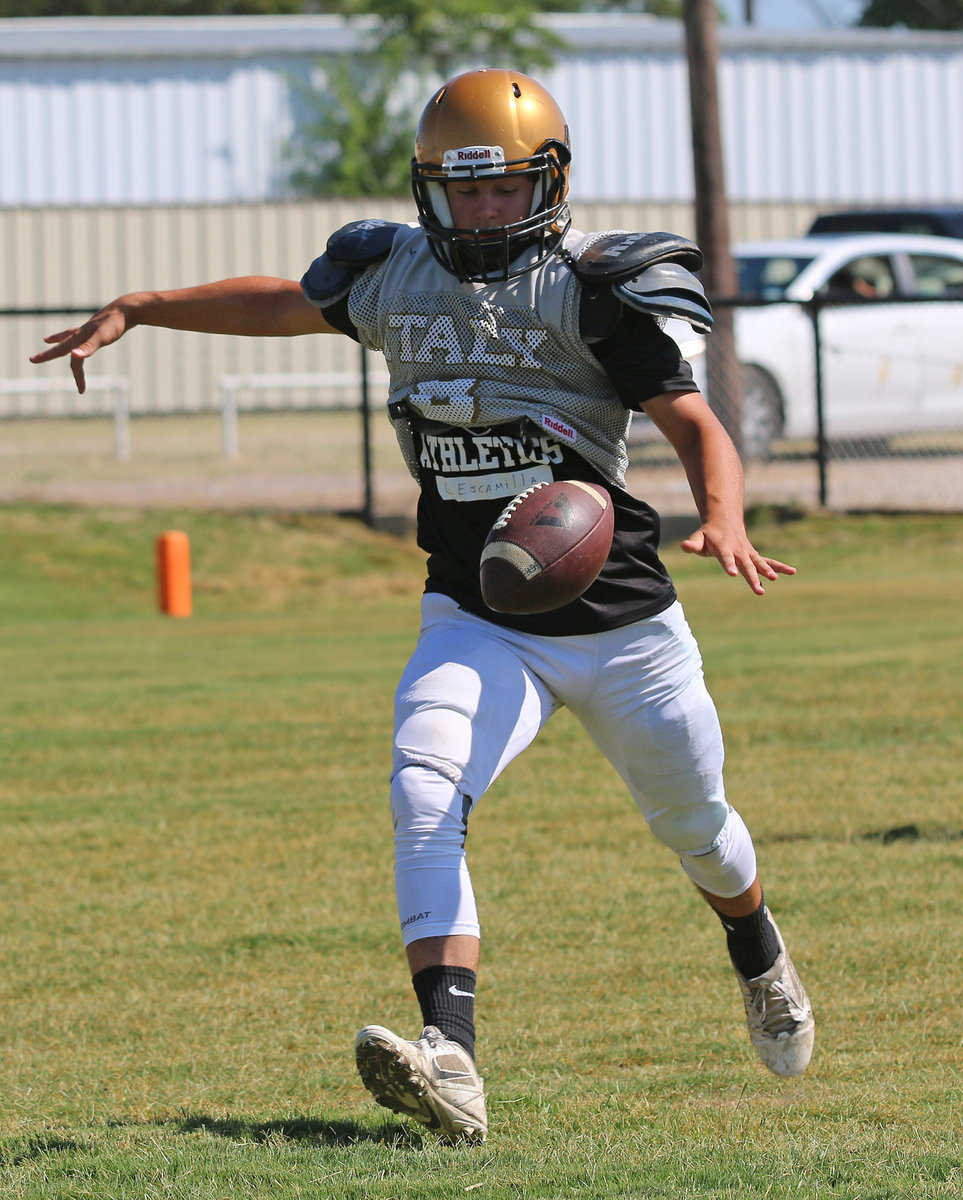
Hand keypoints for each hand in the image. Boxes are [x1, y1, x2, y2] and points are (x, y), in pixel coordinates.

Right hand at [29, 302, 129, 394]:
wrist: (125, 310)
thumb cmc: (114, 325)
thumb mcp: (102, 338)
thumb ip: (88, 348)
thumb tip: (74, 356)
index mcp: (80, 339)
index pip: (75, 363)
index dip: (78, 377)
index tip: (81, 391)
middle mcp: (79, 334)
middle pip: (62, 348)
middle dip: (48, 355)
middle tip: (32, 359)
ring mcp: (86, 330)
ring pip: (68, 338)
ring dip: (58, 341)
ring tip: (47, 340)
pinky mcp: (94, 327)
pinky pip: (79, 333)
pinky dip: (73, 334)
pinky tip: (76, 334)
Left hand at [681, 522, 795, 594]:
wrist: (725, 522)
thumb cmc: (708, 534)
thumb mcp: (699, 538)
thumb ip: (693, 544)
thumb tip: (684, 546)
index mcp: (723, 547)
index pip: (726, 557)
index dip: (729, 565)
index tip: (734, 574)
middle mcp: (738, 550)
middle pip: (746, 565)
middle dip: (752, 577)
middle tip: (759, 590)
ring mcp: (748, 553)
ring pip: (760, 563)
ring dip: (768, 571)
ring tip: (775, 580)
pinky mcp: (754, 556)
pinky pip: (768, 562)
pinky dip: (779, 566)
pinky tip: (792, 571)